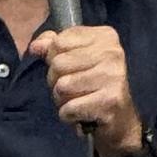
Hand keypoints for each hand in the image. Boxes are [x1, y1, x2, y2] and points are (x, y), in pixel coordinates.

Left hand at [27, 25, 141, 156]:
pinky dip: (69, 115)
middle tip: (74, 90)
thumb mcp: (75, 60)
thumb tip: (35, 46)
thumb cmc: (93, 86)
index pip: (59, 41)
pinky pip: (69, 108)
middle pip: (58, 63)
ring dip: (62, 100)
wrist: (120, 121)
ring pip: (62, 86)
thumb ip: (54, 48)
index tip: (72, 69)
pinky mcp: (110, 101)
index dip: (55, 58)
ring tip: (78, 101)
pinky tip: (83, 114)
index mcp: (105, 36)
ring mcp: (113, 76)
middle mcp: (113, 53)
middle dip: (57, 81)